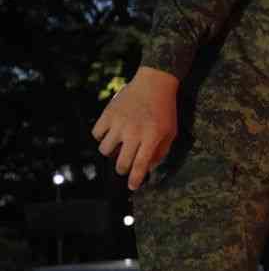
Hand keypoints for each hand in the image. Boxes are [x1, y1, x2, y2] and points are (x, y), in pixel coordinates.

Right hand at [91, 66, 179, 190]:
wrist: (155, 82)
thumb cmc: (165, 110)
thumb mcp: (171, 131)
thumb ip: (161, 152)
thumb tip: (148, 168)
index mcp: (151, 137)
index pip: (140, 165)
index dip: (135, 179)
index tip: (132, 187)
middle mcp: (134, 132)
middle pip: (121, 162)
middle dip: (122, 169)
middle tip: (125, 166)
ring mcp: (119, 122)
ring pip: (105, 150)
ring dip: (111, 153)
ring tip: (119, 146)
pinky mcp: (108, 113)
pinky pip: (96, 134)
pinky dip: (101, 137)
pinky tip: (110, 133)